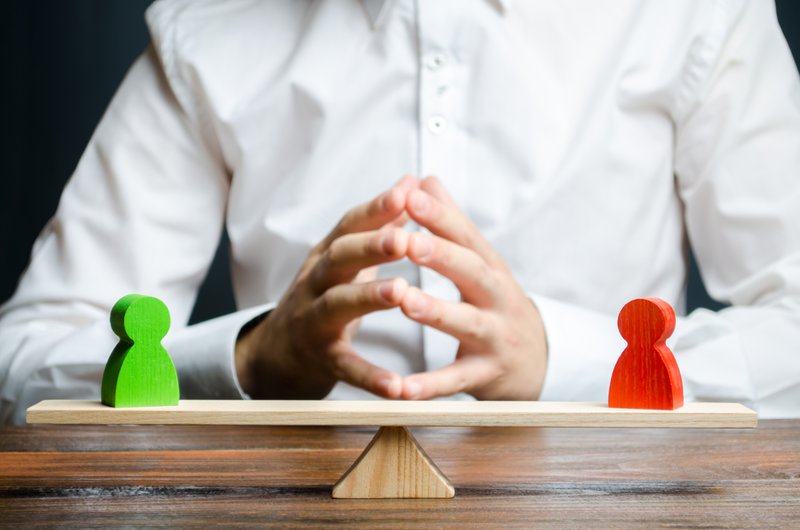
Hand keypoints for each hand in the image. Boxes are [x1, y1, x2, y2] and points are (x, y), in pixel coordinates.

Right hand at [235, 177, 417, 398]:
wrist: (277, 352)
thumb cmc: (324, 295)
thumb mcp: (345, 258)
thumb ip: (378, 225)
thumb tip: (410, 183)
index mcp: (327, 255)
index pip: (349, 224)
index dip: (376, 208)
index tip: (407, 192)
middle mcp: (315, 282)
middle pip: (339, 258)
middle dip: (371, 245)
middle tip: (404, 239)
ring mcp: (314, 320)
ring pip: (337, 304)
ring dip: (369, 297)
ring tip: (401, 291)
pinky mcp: (320, 359)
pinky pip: (344, 367)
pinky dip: (369, 377)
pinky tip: (396, 387)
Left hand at [399, 176, 547, 400]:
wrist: (539, 361)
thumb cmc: (496, 303)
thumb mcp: (480, 262)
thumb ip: (451, 223)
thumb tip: (425, 179)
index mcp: (489, 266)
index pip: (465, 235)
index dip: (439, 215)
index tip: (409, 194)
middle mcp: (496, 297)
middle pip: (471, 272)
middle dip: (441, 256)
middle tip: (408, 241)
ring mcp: (494, 337)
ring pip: (466, 323)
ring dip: (436, 312)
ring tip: (405, 301)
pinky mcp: (486, 375)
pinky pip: (456, 381)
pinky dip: (430, 386)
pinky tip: (402, 388)